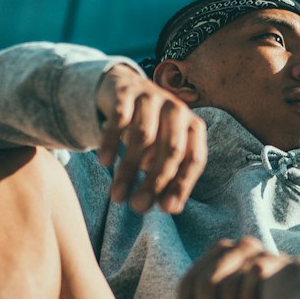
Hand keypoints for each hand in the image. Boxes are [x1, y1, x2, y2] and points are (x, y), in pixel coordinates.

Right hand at [95, 64, 206, 212]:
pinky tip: (105, 162)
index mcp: (193, 127)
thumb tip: (170, 207)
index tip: (166, 209)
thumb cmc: (151, 130)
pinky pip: (120, 118)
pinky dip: (112, 142)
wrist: (124, 89)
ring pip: (144, 136)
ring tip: (117, 196)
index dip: (182, 185)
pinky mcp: (127, 91)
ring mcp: (152, 97)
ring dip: (129, 170)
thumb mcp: (163, 152)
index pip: (194, 159)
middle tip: (138, 207)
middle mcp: (177, 110)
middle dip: (155, 182)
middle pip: (171, 149)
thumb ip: (169, 178)